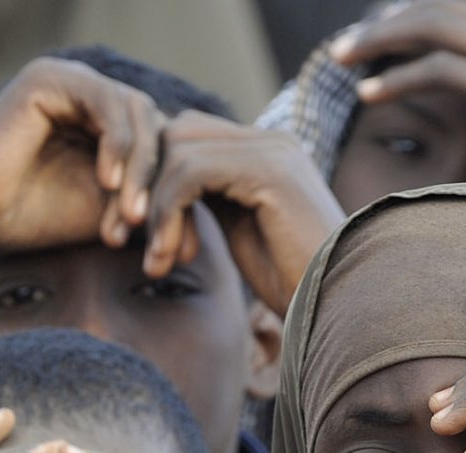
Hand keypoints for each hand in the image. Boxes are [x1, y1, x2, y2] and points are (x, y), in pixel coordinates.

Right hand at [0, 56, 164, 268]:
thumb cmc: (25, 219)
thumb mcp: (102, 215)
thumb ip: (145, 208)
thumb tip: (200, 235)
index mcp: (102, 124)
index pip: (157, 146)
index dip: (168, 192)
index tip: (169, 242)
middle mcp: (89, 96)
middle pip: (153, 127)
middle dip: (156, 182)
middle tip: (146, 227)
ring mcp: (72, 82)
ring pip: (136, 114)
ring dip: (139, 168)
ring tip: (128, 213)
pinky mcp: (53, 77)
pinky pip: (107, 103)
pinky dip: (116, 144)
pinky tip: (108, 182)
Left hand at [142, 112, 344, 315]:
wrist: (340, 306)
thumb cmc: (294, 282)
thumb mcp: (241, 233)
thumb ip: (211, 202)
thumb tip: (158, 193)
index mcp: (263, 151)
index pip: (187, 136)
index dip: (151, 181)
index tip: (138, 236)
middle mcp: (269, 140)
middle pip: (176, 133)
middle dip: (141, 188)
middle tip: (125, 240)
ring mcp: (272, 150)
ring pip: (177, 152)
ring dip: (153, 211)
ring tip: (158, 263)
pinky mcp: (268, 171)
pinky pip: (190, 174)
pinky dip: (168, 216)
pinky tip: (174, 258)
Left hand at [331, 0, 465, 277]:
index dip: (416, 0)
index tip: (377, 22)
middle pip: (442, 0)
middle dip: (386, 22)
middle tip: (344, 48)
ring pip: (435, 26)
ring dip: (378, 42)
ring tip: (341, 62)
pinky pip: (439, 71)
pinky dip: (397, 80)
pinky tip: (368, 95)